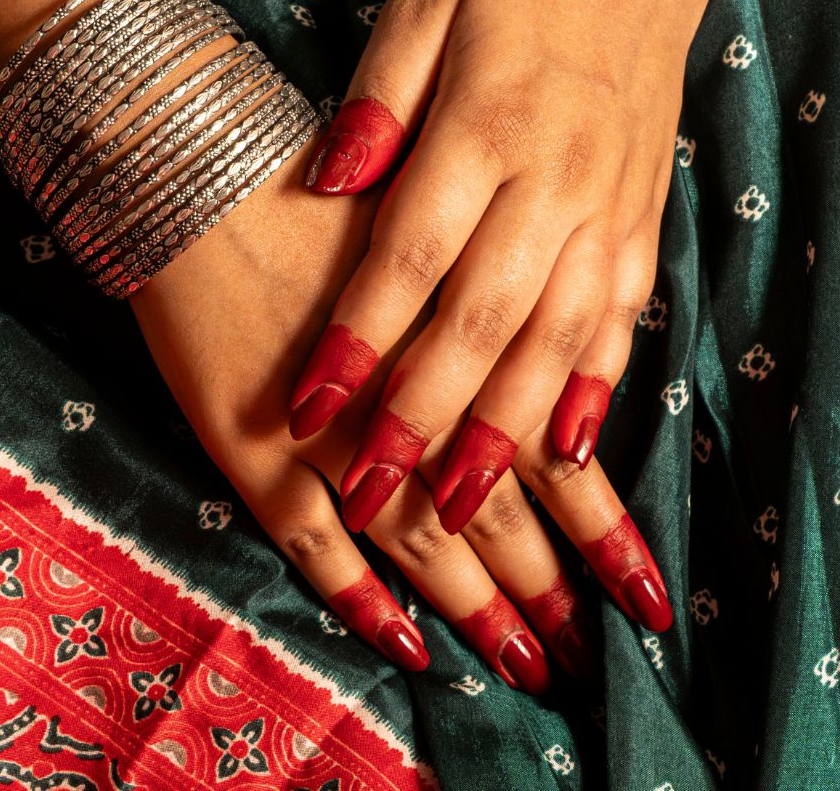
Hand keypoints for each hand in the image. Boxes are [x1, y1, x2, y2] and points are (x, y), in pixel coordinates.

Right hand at [130, 132, 673, 692]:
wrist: (192, 173)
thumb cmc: (308, 176)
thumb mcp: (425, 210)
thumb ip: (488, 278)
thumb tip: (545, 342)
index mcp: (457, 340)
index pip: (549, 454)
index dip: (600, 528)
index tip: (646, 594)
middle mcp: (405, 400)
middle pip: (496, 510)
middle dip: (549, 589)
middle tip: (590, 658)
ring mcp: (327, 434)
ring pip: (420, 541)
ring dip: (476, 608)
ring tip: (525, 666)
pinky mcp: (252, 452)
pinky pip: (313, 544)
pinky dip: (360, 596)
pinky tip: (405, 641)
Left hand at [288, 0, 718, 536]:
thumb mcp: (420, 12)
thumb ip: (376, 102)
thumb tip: (326, 185)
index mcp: (484, 128)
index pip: (406, 257)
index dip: (355, 341)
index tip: (305, 411)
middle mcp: (551, 181)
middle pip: (480, 319)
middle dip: (421, 415)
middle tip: (370, 493)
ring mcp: (607, 209)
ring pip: (555, 338)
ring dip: (505, 428)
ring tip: (459, 506)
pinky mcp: (642, 223)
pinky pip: (622, 320)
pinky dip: (595, 390)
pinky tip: (568, 450)